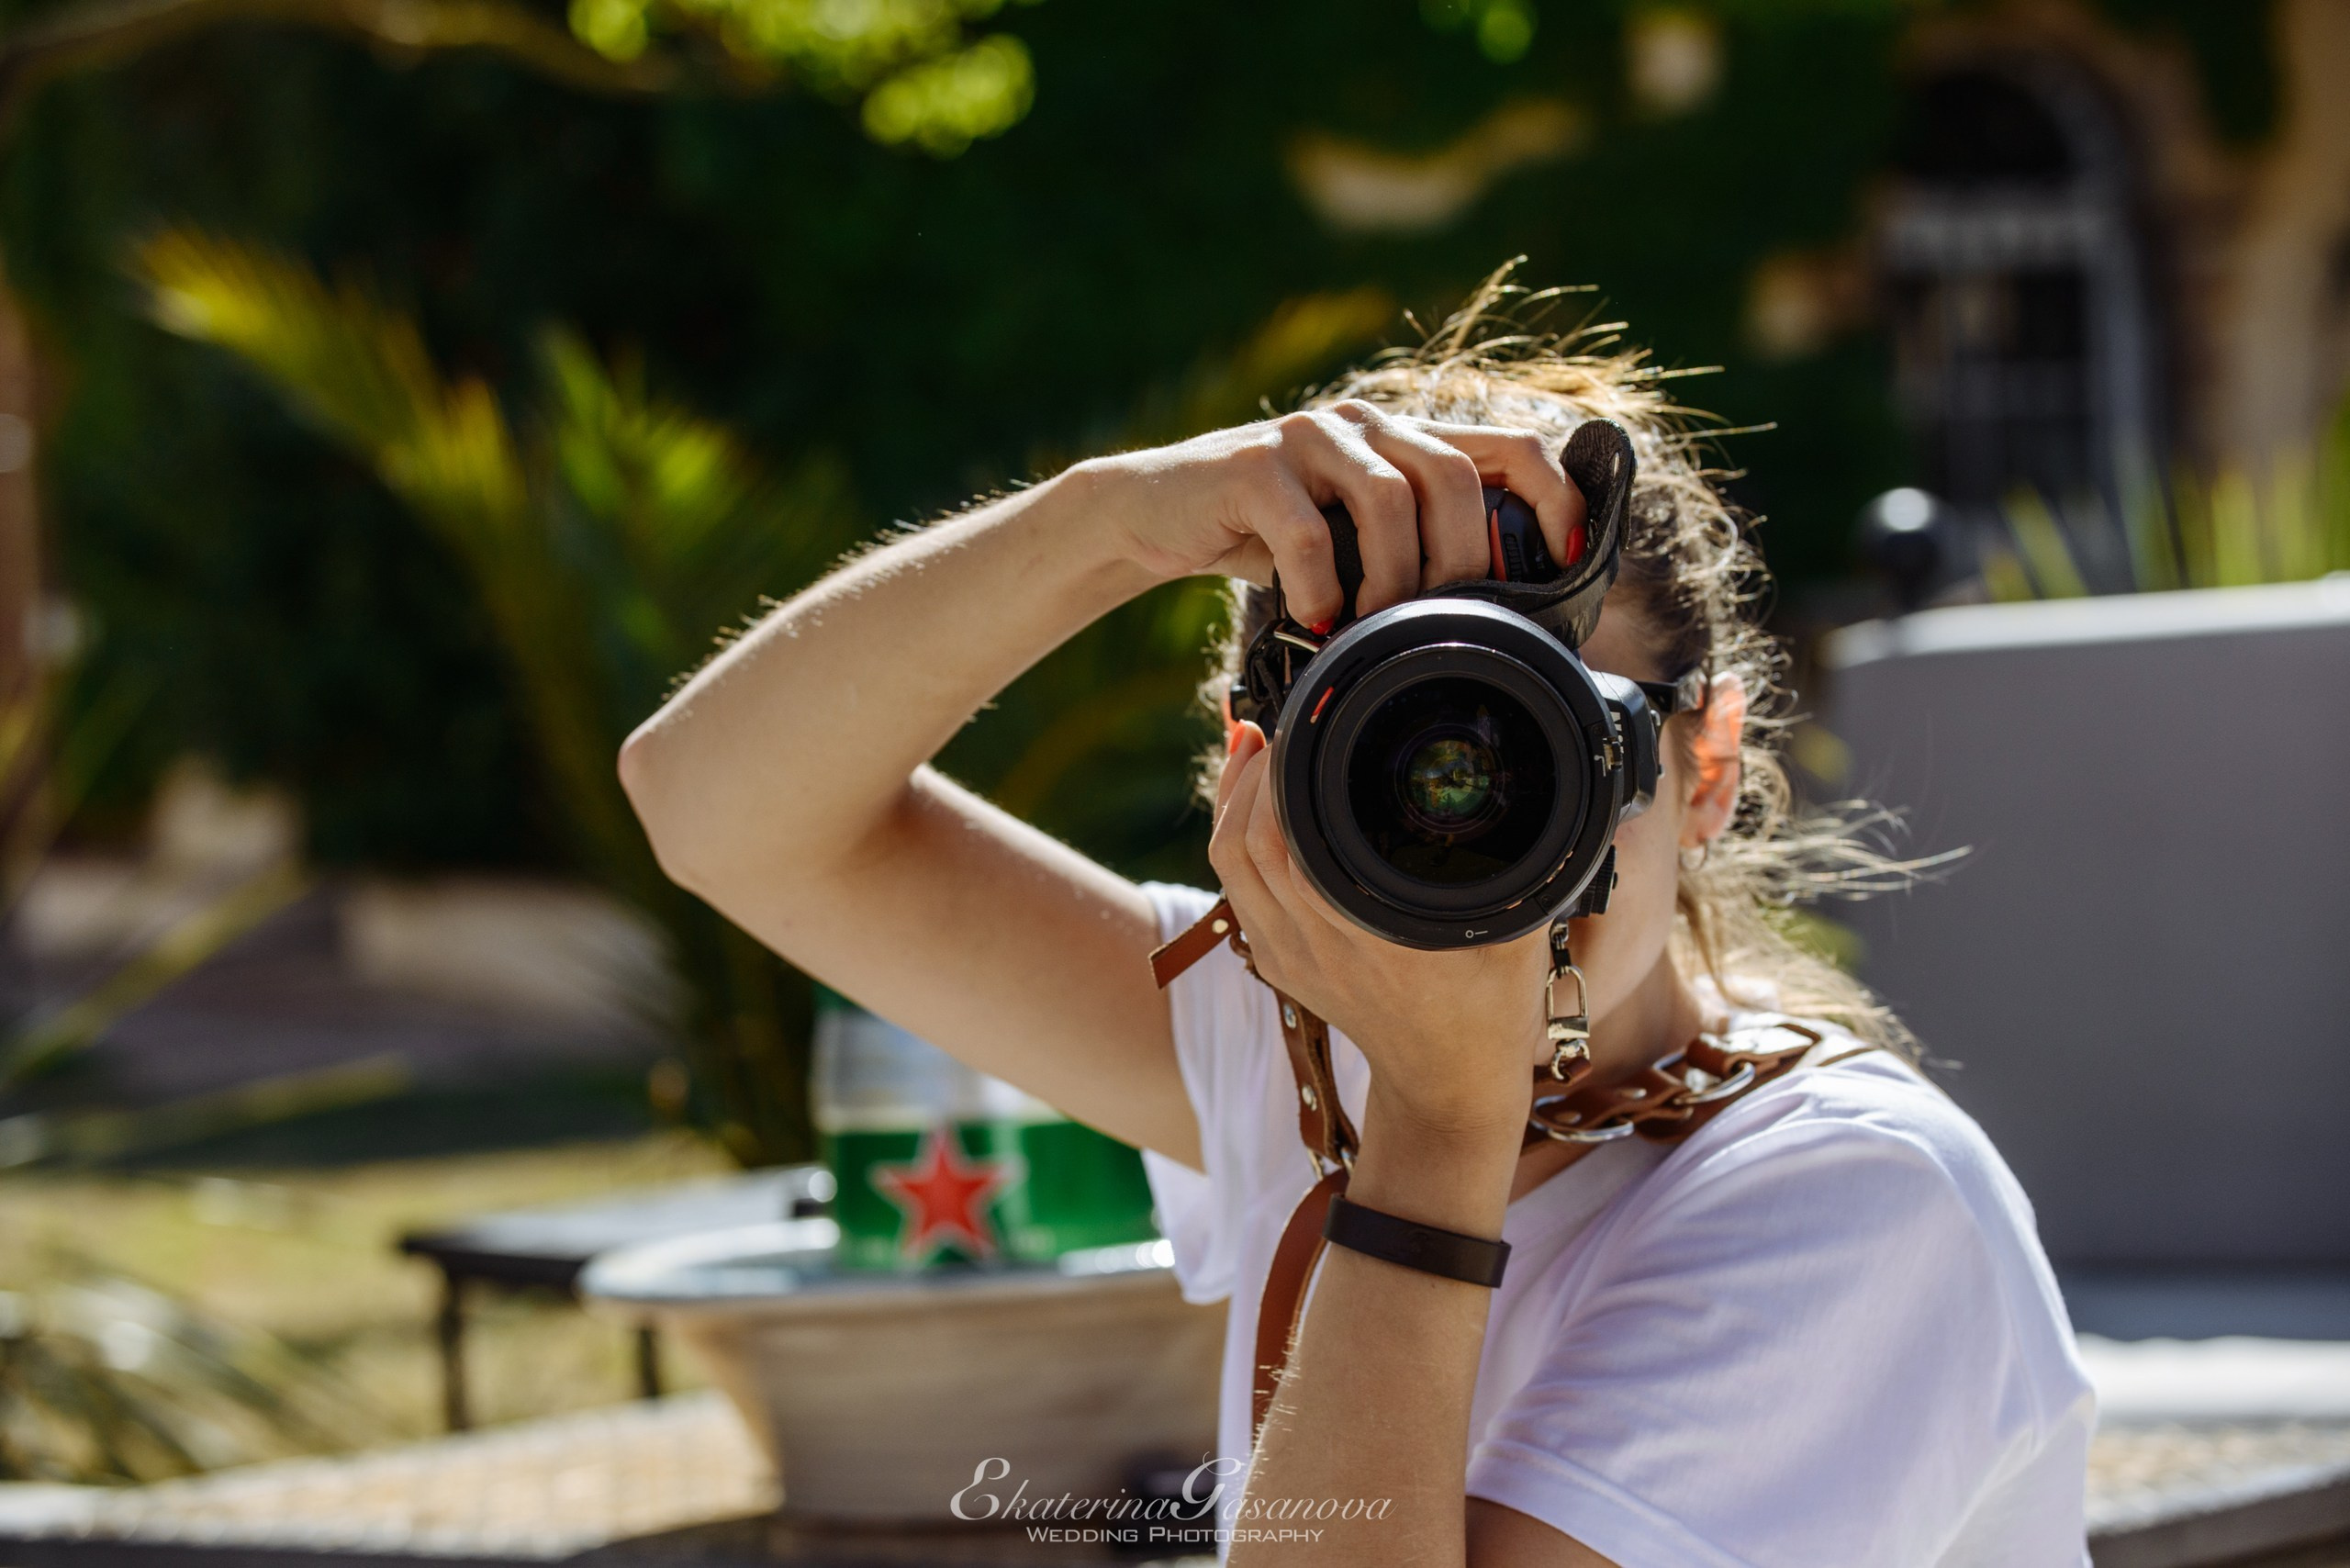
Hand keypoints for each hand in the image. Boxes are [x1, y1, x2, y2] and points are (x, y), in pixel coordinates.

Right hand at [1090, 401, 1585, 627]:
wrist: (1153, 513)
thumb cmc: (1263, 538)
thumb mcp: (1349, 541)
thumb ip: (1408, 552)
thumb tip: (1493, 621)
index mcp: (1402, 439)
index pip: (1511, 445)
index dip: (1556, 498)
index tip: (1570, 561)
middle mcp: (1365, 424)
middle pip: (1456, 476)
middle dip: (1463, 561)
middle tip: (1441, 621)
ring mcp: (1308, 437)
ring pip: (1391, 498)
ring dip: (1394, 578)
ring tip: (1373, 625)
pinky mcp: (1252, 465)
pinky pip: (1307, 531)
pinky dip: (1321, 586)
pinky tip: (1315, 617)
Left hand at [1208, 721, 1546, 1144]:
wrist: (1448, 1086)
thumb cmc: (1488, 1011)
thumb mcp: (1517, 938)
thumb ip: (1525, 872)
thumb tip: (1537, 800)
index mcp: (1366, 936)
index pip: (1286, 847)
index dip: (1277, 782)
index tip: (1298, 730)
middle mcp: (1314, 947)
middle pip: (1242, 848)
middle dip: (1248, 778)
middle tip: (1273, 725)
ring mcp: (1288, 959)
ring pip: (1229, 867)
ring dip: (1231, 803)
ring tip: (1252, 748)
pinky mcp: (1278, 964)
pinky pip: (1237, 891)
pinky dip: (1235, 840)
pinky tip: (1252, 804)